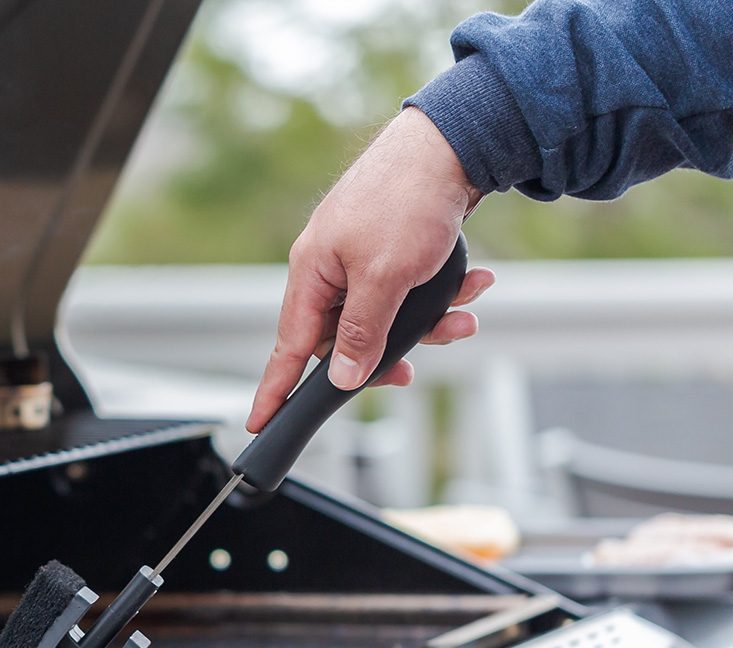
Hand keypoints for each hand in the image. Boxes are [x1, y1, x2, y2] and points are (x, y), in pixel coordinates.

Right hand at [248, 107, 493, 432]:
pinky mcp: (391, 249)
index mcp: (312, 273)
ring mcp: (359, 258)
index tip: (260, 422)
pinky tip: (471, 283)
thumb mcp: (383, 277)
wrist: (454, 140)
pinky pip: (406, 293)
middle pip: (344, 339)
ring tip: (461, 317)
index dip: (275, 389)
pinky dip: (438, 295)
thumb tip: (342, 377)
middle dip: (386, 354)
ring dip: (426, 324)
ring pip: (384, 318)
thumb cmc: (408, 197)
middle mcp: (330, 268)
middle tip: (408, 372)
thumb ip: (360, 333)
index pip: (288, 347)